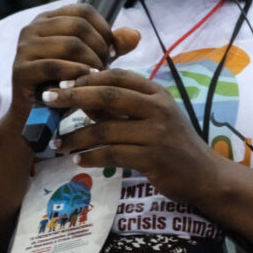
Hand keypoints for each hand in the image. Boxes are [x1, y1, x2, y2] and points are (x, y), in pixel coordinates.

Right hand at [9, 4, 139, 122]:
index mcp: (48, 19)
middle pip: (79, 26)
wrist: (40, 119)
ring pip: (70, 44)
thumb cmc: (67, 84)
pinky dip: (75, 74)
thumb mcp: (92, 60)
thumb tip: (135, 35)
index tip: (112, 51)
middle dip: (99, 47)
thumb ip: (113, 45)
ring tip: (96, 76)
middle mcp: (32, 28)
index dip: (104, 29)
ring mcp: (24, 48)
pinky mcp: (20, 70)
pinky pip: (55, 66)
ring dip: (90, 62)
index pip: (84, 11)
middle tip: (105, 67)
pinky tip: (84, 83)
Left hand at [43, 68, 223, 206]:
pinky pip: (113, 155)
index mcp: (156, 93)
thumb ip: (119, 108)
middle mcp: (158, 108)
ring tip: (57, 143)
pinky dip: (92, 157)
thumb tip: (82, 97)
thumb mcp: (150, 118)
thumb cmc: (174, 144)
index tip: (62, 84)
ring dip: (77, 136)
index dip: (88, 78)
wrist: (204, 175)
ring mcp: (157, 133)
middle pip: (108, 95)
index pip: (118, 76)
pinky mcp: (153, 158)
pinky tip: (79, 160)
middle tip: (48, 99)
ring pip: (106, 129)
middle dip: (74, 96)